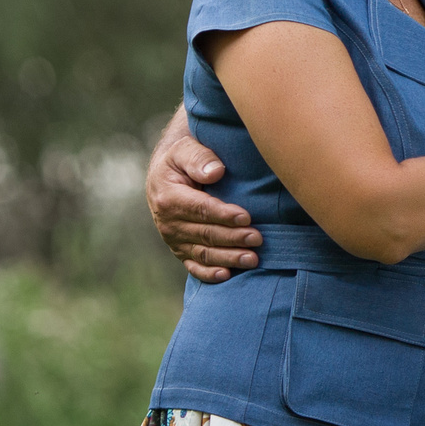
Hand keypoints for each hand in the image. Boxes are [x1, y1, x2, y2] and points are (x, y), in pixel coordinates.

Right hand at [149, 122, 259, 283]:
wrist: (166, 174)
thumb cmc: (182, 158)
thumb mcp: (185, 149)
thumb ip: (199, 158)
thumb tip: (216, 172)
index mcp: (168, 197)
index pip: (200, 209)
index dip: (223, 215)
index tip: (246, 217)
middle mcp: (168, 222)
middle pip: (205, 234)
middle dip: (233, 238)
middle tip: (258, 239)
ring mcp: (174, 239)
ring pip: (203, 253)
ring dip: (228, 258)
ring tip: (253, 259)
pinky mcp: (180, 250)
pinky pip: (194, 266)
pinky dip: (209, 274)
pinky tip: (227, 275)